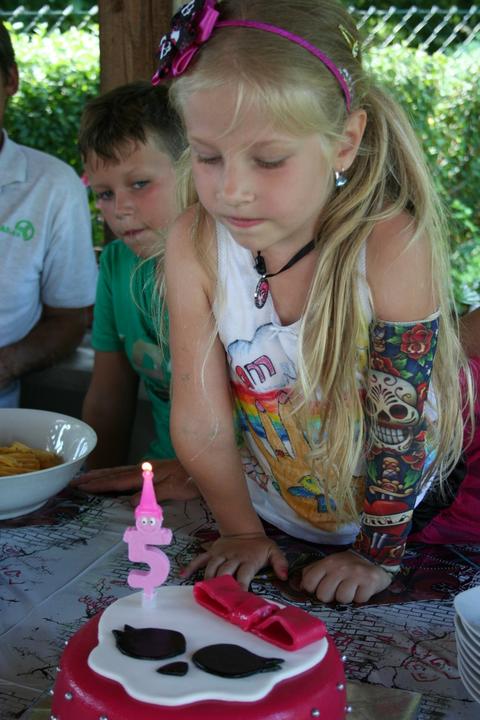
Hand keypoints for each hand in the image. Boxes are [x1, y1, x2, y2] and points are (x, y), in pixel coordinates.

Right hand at [71, 459, 199, 503]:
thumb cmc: (192, 479)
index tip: (80, 485)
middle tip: (74, 480)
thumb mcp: (174, 488)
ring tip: (87, 477)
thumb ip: (152, 494)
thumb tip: (128, 502)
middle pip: (113, 474)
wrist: (207, 464)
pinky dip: (115, 475)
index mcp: (145, 474)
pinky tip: (114, 478)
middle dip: (94, 478)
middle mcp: (144, 469)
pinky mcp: (154, 471)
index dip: (98, 484)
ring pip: (119, 472)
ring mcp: (148, 469)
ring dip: (103, 475)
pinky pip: (128, 473)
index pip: (116, 480)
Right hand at [181, 534, 288, 589]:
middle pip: (225, 572)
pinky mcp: (212, 552)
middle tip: (219, 599)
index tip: (237, 599)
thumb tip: (284, 576)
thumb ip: (280, 563)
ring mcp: (221, 554)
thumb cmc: (259, 545)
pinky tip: (183, 575)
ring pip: (212, 567)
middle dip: (222, 586)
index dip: (240, 586)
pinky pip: (200, 559)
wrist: (244, 528)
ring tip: (205, 592)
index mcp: (248, 560)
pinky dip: (191, 566)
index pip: (244, 574)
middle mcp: (233, 557)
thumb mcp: (273, 551)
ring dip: (209, 579)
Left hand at [301, 550, 392, 603]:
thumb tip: (301, 586)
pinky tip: (362, 588)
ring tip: (352, 588)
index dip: (313, 590)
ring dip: (347, 597)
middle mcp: (340, 567)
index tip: (321, 588)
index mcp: (327, 562)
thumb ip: (313, 572)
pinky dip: (360, 597)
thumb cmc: (347, 564)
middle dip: (331, 596)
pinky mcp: (370, 582)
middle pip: (324, 596)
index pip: (309, 583)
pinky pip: (359, 600)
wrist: (374, 557)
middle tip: (339, 588)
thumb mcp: (328, 563)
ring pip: (342, 599)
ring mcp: (355, 574)